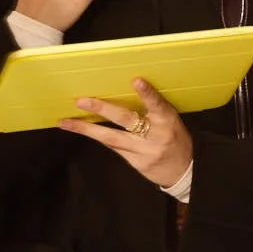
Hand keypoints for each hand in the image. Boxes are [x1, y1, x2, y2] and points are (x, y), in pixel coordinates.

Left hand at [62, 80, 194, 189]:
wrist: (185, 171)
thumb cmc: (176, 139)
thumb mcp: (171, 121)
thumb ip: (153, 110)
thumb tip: (127, 91)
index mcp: (168, 121)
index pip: (157, 104)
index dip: (147, 93)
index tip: (136, 81)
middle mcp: (155, 136)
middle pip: (126, 121)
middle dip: (102, 109)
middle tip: (82, 101)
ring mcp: (144, 152)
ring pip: (111, 138)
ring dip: (87, 129)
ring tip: (67, 122)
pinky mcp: (136, 163)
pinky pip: (114, 148)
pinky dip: (99, 138)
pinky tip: (83, 131)